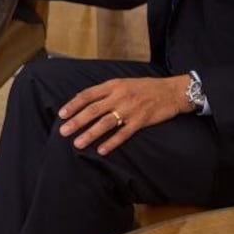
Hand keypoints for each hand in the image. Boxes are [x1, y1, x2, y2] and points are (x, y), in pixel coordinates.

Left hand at [56, 75, 191, 154]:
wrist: (171, 91)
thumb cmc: (145, 87)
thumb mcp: (123, 83)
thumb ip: (105, 91)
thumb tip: (84, 99)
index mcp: (113, 85)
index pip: (88, 95)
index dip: (73, 104)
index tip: (62, 114)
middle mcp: (119, 96)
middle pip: (93, 110)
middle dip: (77, 121)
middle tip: (63, 131)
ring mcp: (130, 109)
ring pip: (106, 123)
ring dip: (90, 134)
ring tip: (77, 143)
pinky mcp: (141, 121)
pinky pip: (123, 133)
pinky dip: (112, 142)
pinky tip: (101, 150)